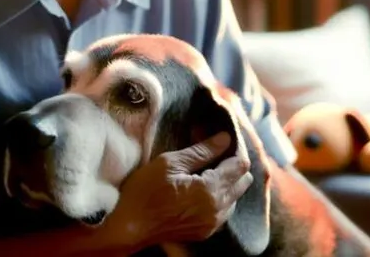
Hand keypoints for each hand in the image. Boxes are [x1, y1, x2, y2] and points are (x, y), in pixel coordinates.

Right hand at [101, 132, 253, 250]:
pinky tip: (204, 189)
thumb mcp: (170, 162)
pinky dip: (221, 198)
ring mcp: (212, 224)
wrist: (126, 228)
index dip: (233, 150)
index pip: (240, 166)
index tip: (222, 141)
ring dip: (228, 183)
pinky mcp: (205, 232)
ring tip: (208, 171)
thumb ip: (202, 150)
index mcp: (210, 191)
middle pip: (243, 181)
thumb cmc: (144, 192)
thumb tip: (225, 138)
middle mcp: (217, 210)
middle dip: (234, 166)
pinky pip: (224, 211)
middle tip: (216, 154)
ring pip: (235, 197)